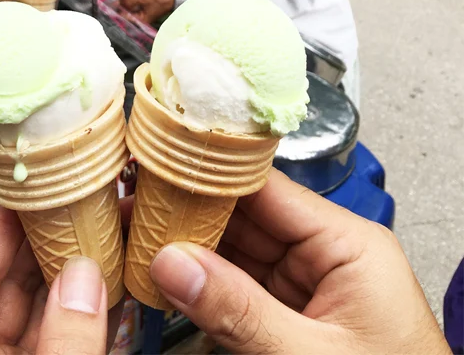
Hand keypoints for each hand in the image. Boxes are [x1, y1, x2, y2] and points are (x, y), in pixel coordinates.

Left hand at [0, 205, 122, 354]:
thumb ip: (63, 341)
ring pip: (50, 306)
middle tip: (81, 202)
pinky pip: (74, 333)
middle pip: (14, 284)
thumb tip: (83, 277)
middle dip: (51, 240)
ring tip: (108, 230)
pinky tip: (120, 276)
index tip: (26, 193)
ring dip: (82, 269)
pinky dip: (97, 306)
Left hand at [119, 0, 174, 24]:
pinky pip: (133, 8)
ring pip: (129, 11)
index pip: (124, 18)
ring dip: (124, 4)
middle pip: (125, 15)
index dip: (116, 11)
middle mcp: (140, 21)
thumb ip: (129, 1)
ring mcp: (142, 16)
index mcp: (140, 21)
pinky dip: (129, 4)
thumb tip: (118, 1)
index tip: (110, 4)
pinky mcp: (144, 11)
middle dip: (120, 7)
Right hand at [149, 169, 449, 354]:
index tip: (165, 169)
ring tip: (143, 237)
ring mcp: (308, 289)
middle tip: (139, 207)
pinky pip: (241, 290)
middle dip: (192, 215)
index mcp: (349, 245)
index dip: (214, 177)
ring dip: (192, 250)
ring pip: (238, 254)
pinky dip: (205, 286)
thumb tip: (174, 265)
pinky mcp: (294, 319)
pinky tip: (171, 278)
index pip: (270, 190)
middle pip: (248, 219)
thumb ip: (240, 312)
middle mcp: (327, 257)